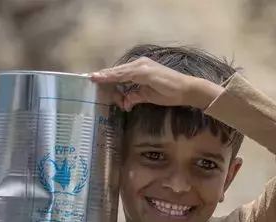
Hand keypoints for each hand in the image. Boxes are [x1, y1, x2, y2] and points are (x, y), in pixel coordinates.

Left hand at [90, 57, 224, 110]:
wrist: (186, 90)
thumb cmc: (170, 92)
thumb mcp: (148, 96)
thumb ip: (135, 97)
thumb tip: (124, 103)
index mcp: (141, 69)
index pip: (121, 73)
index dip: (108, 76)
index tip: (95, 79)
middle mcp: (140, 64)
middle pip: (117, 70)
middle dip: (104, 75)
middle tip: (89, 78)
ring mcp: (142, 66)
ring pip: (119, 71)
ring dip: (106, 75)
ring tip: (93, 78)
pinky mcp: (144, 71)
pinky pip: (125, 74)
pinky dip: (114, 77)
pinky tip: (104, 79)